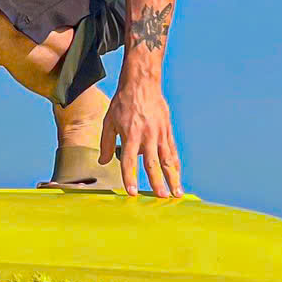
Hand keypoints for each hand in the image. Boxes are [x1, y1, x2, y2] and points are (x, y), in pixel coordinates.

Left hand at [100, 62, 181, 197]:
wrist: (142, 83)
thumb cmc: (123, 102)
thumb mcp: (109, 121)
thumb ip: (106, 143)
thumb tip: (103, 162)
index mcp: (130, 134)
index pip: (129, 161)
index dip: (130, 177)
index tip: (132, 192)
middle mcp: (147, 135)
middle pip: (152, 163)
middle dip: (157, 182)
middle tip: (161, 198)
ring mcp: (160, 133)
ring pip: (167, 159)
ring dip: (172, 177)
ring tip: (176, 193)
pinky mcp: (168, 130)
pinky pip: (172, 150)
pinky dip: (176, 164)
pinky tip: (178, 175)